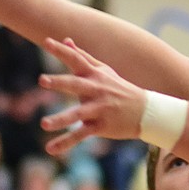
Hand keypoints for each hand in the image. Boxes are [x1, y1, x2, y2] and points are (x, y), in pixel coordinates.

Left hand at [39, 38, 145, 155]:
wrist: (146, 112)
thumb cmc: (120, 89)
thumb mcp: (104, 71)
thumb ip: (83, 56)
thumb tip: (66, 40)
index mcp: (95, 75)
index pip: (76, 59)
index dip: (62, 51)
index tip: (46, 42)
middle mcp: (96, 90)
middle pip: (75, 85)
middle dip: (59, 82)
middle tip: (42, 80)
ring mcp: (98, 109)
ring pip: (77, 114)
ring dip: (61, 119)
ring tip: (44, 124)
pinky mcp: (100, 126)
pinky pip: (81, 134)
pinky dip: (66, 142)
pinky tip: (51, 149)